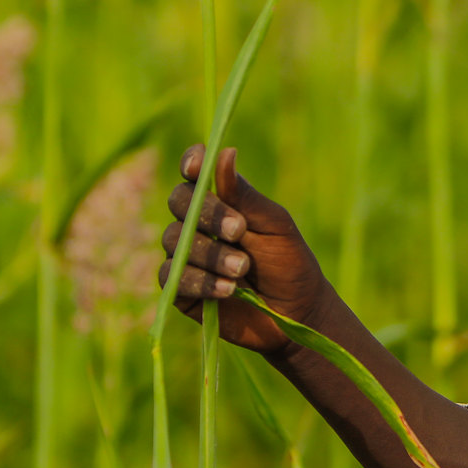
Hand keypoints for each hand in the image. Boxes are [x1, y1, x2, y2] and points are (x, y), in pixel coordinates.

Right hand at [159, 145, 327, 353]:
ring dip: (210, 254)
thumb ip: (245, 196)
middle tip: (240, 231)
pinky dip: (200, 281)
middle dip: (208, 215)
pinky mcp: (180, 289)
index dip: (191, 164)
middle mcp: (197, 224)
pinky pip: (172, 277)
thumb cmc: (289, 264)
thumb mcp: (274, 226)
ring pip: (175, 241)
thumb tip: (226, 152)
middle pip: (179, 202)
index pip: (194, 173)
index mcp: (221, 201)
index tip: (197, 166)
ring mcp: (185, 255)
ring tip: (242, 269)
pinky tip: (228, 290)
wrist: (294, 315)